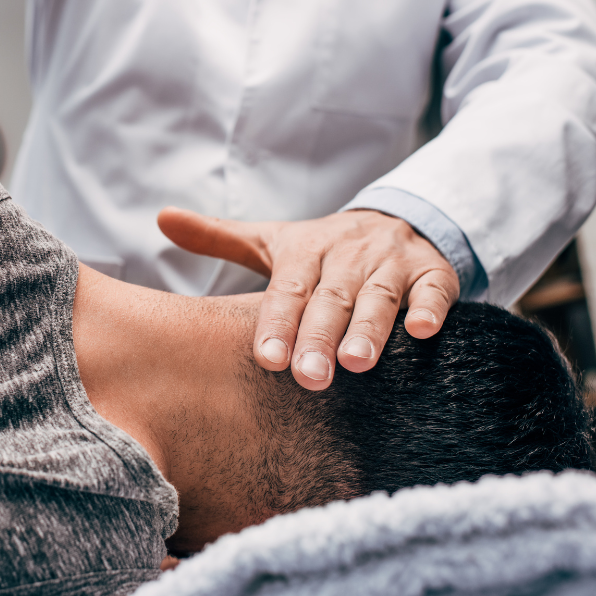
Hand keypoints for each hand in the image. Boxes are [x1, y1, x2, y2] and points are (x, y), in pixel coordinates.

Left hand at [157, 208, 459, 389]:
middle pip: (330, 299)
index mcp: (305, 251)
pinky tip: (422, 332)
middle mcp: (347, 255)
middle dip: (319, 338)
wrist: (397, 221)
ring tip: (357, 363)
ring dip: (369, 329)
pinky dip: (430, 308)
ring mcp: (392, 262)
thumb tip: (161, 217)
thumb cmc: (322, 251)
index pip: (287, 290)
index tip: (267, 360)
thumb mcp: (272, 241)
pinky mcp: (433, 271)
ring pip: (378, 297)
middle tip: (309, 379)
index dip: (277, 323)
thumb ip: (218, 237)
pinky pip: (434, 290)